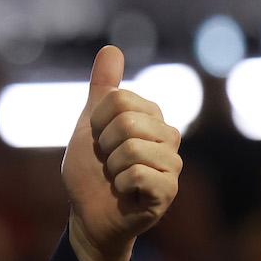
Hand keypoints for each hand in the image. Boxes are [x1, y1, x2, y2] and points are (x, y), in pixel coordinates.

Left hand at [62, 45, 182, 260]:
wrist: (88, 212)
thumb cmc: (91, 169)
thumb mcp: (89, 123)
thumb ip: (102, 87)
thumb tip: (111, 48)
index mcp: (151, 116)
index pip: (119, 98)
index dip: (96, 120)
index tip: (98, 138)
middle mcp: (168, 136)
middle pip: (127, 120)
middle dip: (104, 143)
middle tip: (107, 160)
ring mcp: (172, 164)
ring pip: (132, 148)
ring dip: (111, 166)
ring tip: (117, 177)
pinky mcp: (169, 191)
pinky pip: (139, 174)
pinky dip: (120, 184)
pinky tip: (125, 192)